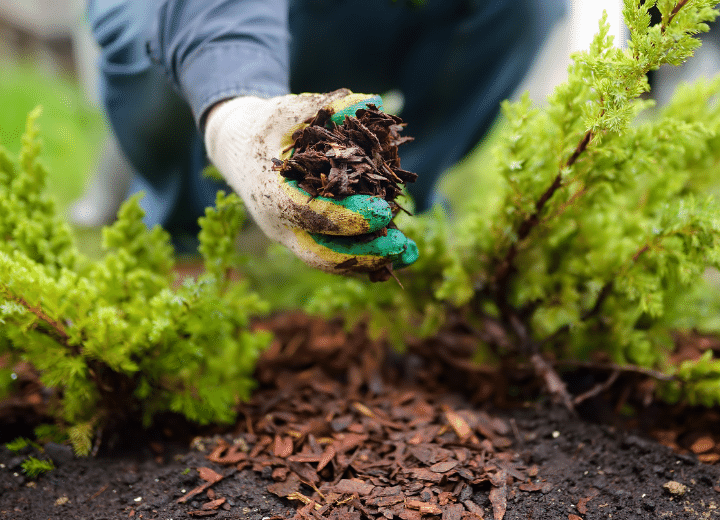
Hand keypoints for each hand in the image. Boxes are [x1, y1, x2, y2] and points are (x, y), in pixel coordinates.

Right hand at [204, 89, 417, 274]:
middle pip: (322, 254)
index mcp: (272, 194)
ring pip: (330, 261)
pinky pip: (334, 255)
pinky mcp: (304, 239)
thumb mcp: (288, 110)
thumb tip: (371, 102)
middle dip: (364, 254)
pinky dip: (365, 258)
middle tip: (401, 246)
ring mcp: (291, 236)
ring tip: (409, 255)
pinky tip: (398, 253)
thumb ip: (327, 107)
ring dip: (371, 262)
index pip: (312, 214)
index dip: (350, 217)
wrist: (236, 149)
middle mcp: (279, 224)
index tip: (385, 211)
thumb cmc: (265, 127)